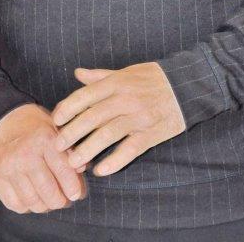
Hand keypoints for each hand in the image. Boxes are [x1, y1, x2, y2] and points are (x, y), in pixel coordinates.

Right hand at [0, 103, 86, 213]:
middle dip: (60, 201)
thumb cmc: (34, 127)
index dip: (74, 187)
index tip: (78, 194)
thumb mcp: (55, 128)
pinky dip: (27, 207)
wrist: (1, 121)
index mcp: (44, 139)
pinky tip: (34, 199)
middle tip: (65, 201)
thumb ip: (70, 148)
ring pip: (33, 202)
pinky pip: (16, 204)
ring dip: (45, 206)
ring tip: (51, 201)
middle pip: (49, 192)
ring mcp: (8, 168)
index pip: (64, 171)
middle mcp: (25, 155)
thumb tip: (83, 169)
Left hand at [52, 62, 185, 175]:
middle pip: (93, 117)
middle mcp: (126, 98)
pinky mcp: (152, 133)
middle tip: (57, 145)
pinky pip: (130, 149)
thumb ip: (101, 75)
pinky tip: (101, 170)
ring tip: (73, 161)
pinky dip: (115, 161)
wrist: (188, 85)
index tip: (56, 120)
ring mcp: (139, 116)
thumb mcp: (127, 71)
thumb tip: (77, 73)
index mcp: (118, 82)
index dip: (68, 108)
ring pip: (108, 134)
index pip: (86, 95)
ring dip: (88, 149)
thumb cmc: (153, 78)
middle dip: (72, 132)